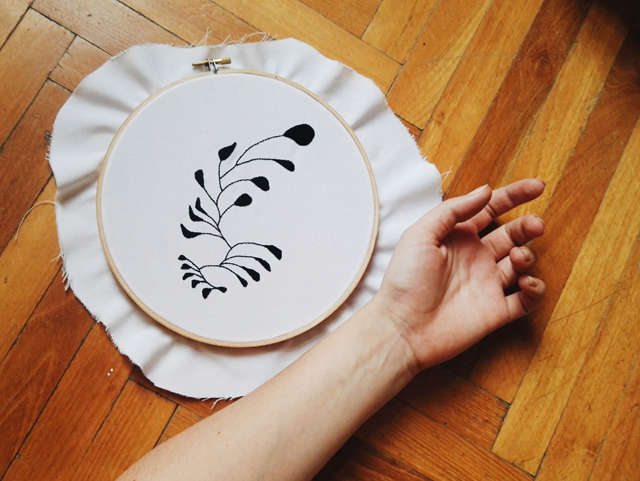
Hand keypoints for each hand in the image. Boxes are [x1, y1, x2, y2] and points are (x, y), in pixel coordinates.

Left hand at [374, 179, 545, 371]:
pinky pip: (526, 299)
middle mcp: (475, 258)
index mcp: (458, 237)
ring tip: (518, 257)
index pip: (490, 209)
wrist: (402, 327)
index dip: (514, 196)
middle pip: (511, 234)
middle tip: (536, 224)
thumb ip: (452, 211)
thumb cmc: (405, 280)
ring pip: (522, 263)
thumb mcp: (421, 235)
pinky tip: (526, 282)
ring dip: (528, 255)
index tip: (538, 186)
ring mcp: (487, 284)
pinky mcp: (495, 312)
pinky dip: (535, 289)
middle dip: (527, 225)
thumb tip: (486, 191)